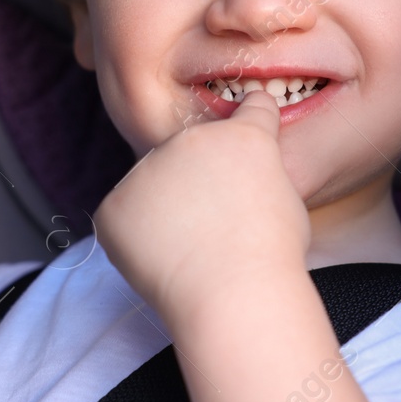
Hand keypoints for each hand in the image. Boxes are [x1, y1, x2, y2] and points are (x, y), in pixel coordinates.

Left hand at [93, 89, 309, 322]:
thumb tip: (241, 182)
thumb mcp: (287, 199)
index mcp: (241, 136)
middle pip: (191, 154)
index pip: (251, 108)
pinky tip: (163, 258)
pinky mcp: (114, 204)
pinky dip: (135, 237)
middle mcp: (191, 140)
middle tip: (212, 226)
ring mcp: (147, 169)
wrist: (234, 293)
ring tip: (190, 248)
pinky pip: (122, 216)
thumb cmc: (271, 257)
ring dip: (164, 207)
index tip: (248, 127)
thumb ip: (258, 176)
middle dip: (197, 180)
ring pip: (153, 185)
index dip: (252, 120)